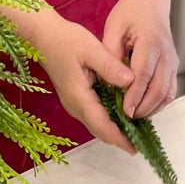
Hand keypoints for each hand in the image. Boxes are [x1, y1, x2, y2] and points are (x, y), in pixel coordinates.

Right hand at [35, 15, 136, 153]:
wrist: (42, 36)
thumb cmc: (65, 40)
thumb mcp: (91, 48)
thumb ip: (110, 67)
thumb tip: (131, 82)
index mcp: (78, 96)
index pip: (101, 124)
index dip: (118, 138)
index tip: (135, 147)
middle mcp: (74, 105)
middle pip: (99, 129)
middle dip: (119, 138)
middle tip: (142, 142)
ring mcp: (73, 103)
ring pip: (96, 124)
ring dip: (114, 130)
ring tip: (137, 130)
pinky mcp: (75, 97)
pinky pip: (93, 114)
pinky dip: (108, 119)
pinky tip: (122, 113)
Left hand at [102, 0, 178, 120]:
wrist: (150, 3)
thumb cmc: (129, 14)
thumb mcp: (113, 27)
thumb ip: (111, 53)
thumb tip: (108, 80)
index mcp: (150, 42)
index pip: (143, 75)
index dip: (134, 95)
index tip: (124, 111)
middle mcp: (166, 54)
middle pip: (159, 89)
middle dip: (143, 108)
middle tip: (126, 120)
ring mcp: (172, 61)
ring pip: (167, 93)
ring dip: (152, 109)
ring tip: (133, 118)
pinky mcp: (173, 67)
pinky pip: (170, 91)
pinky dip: (158, 104)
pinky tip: (143, 109)